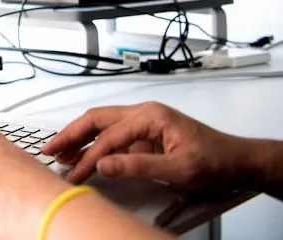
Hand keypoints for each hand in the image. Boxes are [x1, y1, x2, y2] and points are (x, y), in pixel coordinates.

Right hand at [41, 102, 253, 188]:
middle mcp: (143, 113)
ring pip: (101, 125)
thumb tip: (104, 165)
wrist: (239, 161)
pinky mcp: (144, 136)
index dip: (88, 157)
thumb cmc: (216, 160)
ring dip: (78, 138)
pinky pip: (111, 137)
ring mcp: (143, 123)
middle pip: (96, 120)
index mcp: (151, 115)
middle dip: (70, 134)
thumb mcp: (179, 168)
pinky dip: (93, 145)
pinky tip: (81, 155)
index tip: (74, 174)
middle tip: (49, 150)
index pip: (109, 137)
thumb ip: (139, 166)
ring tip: (58, 152)